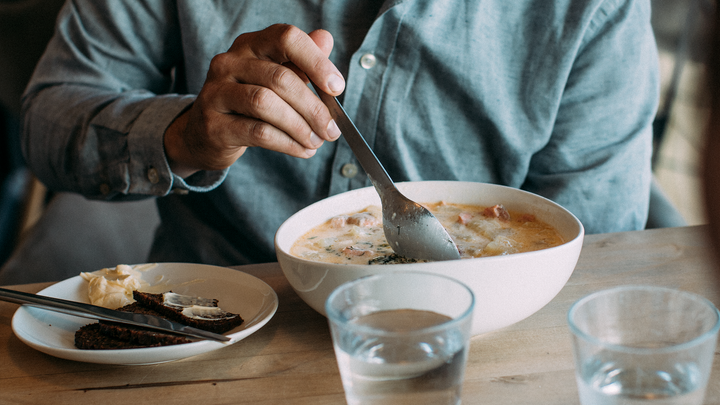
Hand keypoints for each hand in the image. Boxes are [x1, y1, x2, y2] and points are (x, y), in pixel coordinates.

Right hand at [164, 24, 344, 177]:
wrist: (205, 134)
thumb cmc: (247, 103)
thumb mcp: (275, 78)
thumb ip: (300, 61)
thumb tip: (325, 39)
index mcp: (250, 45)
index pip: (285, 38)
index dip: (316, 61)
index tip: (337, 87)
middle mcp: (229, 62)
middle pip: (280, 78)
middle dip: (313, 107)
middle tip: (331, 129)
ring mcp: (216, 92)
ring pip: (266, 104)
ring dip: (299, 127)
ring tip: (316, 141)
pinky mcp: (213, 124)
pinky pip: (257, 132)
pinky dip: (286, 143)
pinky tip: (301, 149)